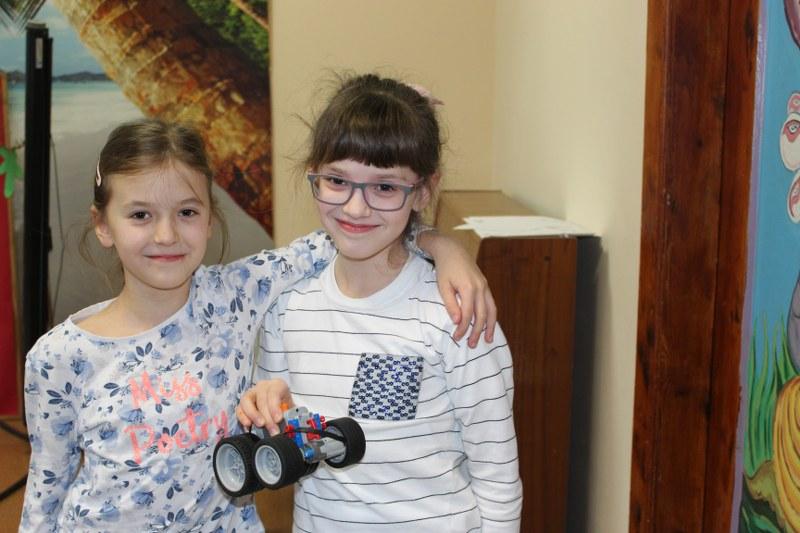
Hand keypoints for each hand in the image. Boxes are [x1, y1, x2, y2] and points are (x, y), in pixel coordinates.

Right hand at [235, 379, 293, 435]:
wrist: (278, 407)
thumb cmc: (284, 407)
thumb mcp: (290, 409)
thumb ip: (290, 415)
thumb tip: (290, 426)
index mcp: (277, 385)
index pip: (274, 392)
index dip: (275, 406)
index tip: (278, 419)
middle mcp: (263, 387)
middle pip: (261, 399)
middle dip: (267, 417)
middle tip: (273, 430)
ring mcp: (251, 393)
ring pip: (247, 400)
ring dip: (253, 415)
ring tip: (260, 426)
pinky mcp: (242, 403)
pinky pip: (239, 409)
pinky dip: (242, 418)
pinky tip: (248, 426)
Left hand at [418, 230, 496, 347]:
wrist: (452, 250)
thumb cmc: (445, 268)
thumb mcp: (443, 286)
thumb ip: (450, 304)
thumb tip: (457, 322)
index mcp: (468, 288)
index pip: (467, 314)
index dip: (463, 328)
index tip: (457, 338)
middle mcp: (480, 287)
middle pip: (481, 315)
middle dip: (477, 331)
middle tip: (471, 345)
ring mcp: (485, 286)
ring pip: (491, 310)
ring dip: (490, 326)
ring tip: (488, 340)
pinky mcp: (485, 285)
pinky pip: (491, 303)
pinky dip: (491, 316)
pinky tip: (489, 325)